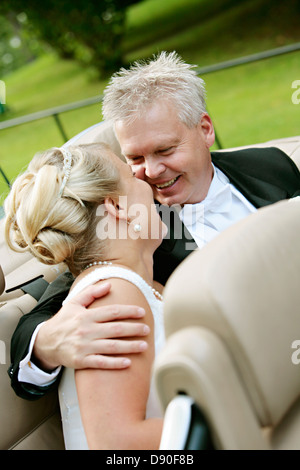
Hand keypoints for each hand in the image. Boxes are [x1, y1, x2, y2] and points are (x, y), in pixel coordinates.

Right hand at [33, 282, 148, 370]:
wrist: (45, 343)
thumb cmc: (63, 321)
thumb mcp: (74, 303)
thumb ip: (91, 292)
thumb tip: (109, 284)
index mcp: (86, 316)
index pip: (112, 312)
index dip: (128, 311)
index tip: (142, 312)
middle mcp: (86, 331)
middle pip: (116, 329)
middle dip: (134, 329)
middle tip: (147, 329)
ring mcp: (84, 347)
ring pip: (112, 346)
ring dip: (130, 346)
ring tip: (144, 346)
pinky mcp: (82, 361)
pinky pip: (101, 363)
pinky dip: (115, 363)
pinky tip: (128, 362)